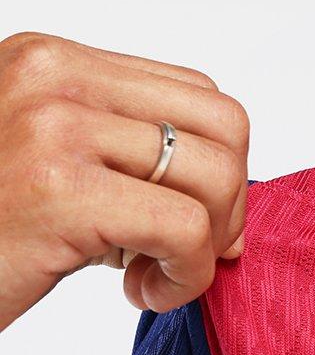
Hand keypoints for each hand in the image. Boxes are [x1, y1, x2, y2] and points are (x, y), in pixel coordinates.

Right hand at [0, 30, 249, 330]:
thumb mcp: (45, 165)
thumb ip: (116, 155)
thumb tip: (225, 201)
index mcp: (48, 60)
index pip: (194, 92)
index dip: (219, 164)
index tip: (198, 223)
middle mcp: (51, 76)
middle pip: (222, 124)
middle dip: (230, 202)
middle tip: (191, 255)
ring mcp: (53, 127)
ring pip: (214, 175)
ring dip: (207, 245)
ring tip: (155, 277)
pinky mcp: (58, 189)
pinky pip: (185, 228)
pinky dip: (187, 275)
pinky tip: (142, 294)